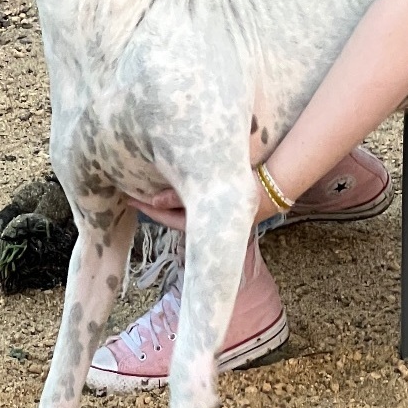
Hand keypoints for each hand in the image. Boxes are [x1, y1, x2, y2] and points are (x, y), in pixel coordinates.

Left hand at [129, 171, 282, 231]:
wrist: (277, 184)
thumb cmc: (246, 186)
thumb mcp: (212, 192)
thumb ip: (182, 196)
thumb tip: (153, 199)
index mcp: (204, 224)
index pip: (168, 218)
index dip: (148, 209)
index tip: (130, 200)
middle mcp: (209, 224)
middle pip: (174, 216)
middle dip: (154, 207)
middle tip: (134, 196)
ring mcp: (218, 216)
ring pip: (184, 211)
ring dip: (168, 201)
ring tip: (150, 189)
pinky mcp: (225, 206)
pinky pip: (195, 203)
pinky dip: (182, 196)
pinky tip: (178, 183)